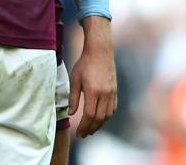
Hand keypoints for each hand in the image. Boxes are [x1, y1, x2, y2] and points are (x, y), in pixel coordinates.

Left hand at [69, 16, 116, 137]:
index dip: (84, 126)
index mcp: (93, 91)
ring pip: (107, 115)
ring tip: (90, 129)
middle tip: (83, 135)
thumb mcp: (75, 79)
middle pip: (99, 118)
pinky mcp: (115, 91)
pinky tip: (99, 119)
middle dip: (91, 128)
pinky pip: (112, 109)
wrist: (100, 51)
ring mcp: (112, 93)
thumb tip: (70, 113)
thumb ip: (73, 97)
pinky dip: (106, 117)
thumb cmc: (85, 63)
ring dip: (99, 125)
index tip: (78, 132)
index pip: (90, 115)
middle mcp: (105, 94)